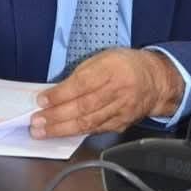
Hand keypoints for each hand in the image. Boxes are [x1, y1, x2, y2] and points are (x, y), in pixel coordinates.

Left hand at [30, 48, 183, 138]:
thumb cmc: (124, 64)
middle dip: (56, 116)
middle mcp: (118, 91)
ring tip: (42, 132)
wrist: (155, 80)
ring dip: (62, 129)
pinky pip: (96, 129)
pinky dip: (77, 132)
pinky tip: (62, 134)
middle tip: (36, 122)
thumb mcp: (104, 57)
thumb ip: (82, 72)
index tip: (42, 100)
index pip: (82, 84)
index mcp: (112, 68)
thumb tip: (57, 90)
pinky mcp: (121, 124)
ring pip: (88, 123)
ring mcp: (120, 110)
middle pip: (83, 107)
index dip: (61, 94)